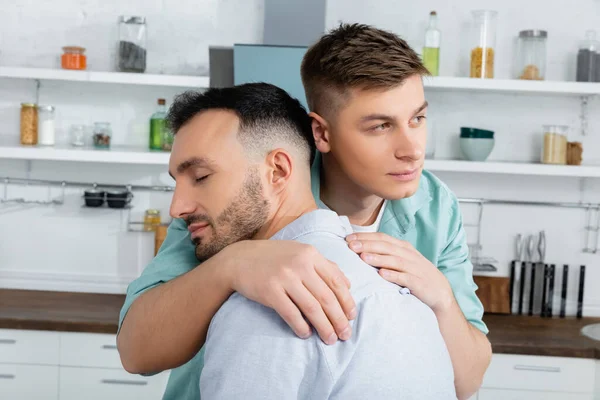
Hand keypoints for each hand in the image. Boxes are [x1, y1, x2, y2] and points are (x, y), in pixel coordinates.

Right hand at [222, 240, 355, 344]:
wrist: (239, 259)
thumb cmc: (273, 258)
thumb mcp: (300, 253)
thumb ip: (323, 265)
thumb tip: (348, 284)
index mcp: (310, 254)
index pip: (336, 281)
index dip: (347, 301)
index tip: (352, 317)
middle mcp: (299, 264)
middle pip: (327, 297)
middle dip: (339, 319)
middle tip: (345, 334)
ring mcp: (284, 277)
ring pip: (312, 307)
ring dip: (324, 327)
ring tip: (330, 339)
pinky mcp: (270, 291)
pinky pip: (291, 313)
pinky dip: (301, 326)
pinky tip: (306, 334)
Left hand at [345, 232, 453, 312]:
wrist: (440, 292)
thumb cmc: (415, 275)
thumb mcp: (401, 260)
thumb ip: (384, 253)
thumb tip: (359, 249)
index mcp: (402, 247)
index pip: (382, 237)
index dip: (365, 237)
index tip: (348, 238)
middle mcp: (408, 254)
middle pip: (385, 246)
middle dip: (367, 245)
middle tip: (351, 246)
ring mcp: (414, 268)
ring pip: (394, 260)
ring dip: (378, 258)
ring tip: (363, 257)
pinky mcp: (419, 282)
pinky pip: (405, 278)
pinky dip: (394, 275)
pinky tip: (382, 274)